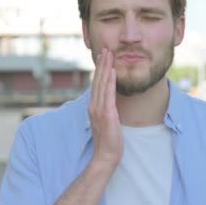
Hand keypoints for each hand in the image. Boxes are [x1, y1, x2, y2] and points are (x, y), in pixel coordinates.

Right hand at [88, 48, 122, 170]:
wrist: (106, 155)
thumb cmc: (109, 141)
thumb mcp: (107, 121)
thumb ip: (106, 110)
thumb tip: (110, 102)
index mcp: (93, 107)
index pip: (96, 84)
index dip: (99, 70)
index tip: (103, 57)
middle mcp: (94, 106)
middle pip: (97, 80)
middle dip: (102, 64)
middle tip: (106, 49)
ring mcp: (99, 110)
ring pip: (101, 84)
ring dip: (105, 68)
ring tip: (109, 54)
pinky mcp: (106, 114)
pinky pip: (108, 94)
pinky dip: (110, 82)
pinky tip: (112, 71)